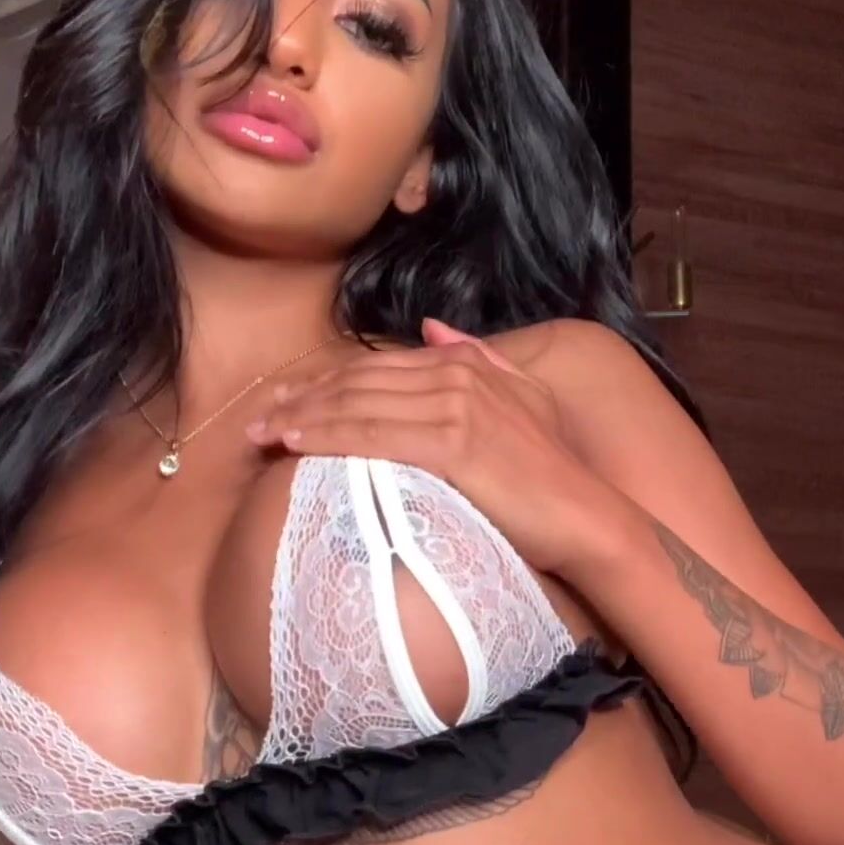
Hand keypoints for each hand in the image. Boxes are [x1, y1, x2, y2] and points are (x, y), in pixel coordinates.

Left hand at [246, 317, 618, 575]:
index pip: (378, 368)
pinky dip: (326, 436)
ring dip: (302, 418)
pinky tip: (292, 444)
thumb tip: (434, 328)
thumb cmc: (554, 473)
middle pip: (358, 382)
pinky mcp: (451, 443)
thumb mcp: (525, 398)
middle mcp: (455, 375)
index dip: (327, 382)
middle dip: (302, 398)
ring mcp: (453, 406)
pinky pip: (371, 436)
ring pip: (357, 406)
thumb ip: (480, 358)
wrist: (586, 515)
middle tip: (257, 418)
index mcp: (466, 364)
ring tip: (261, 436)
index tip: (287, 400)